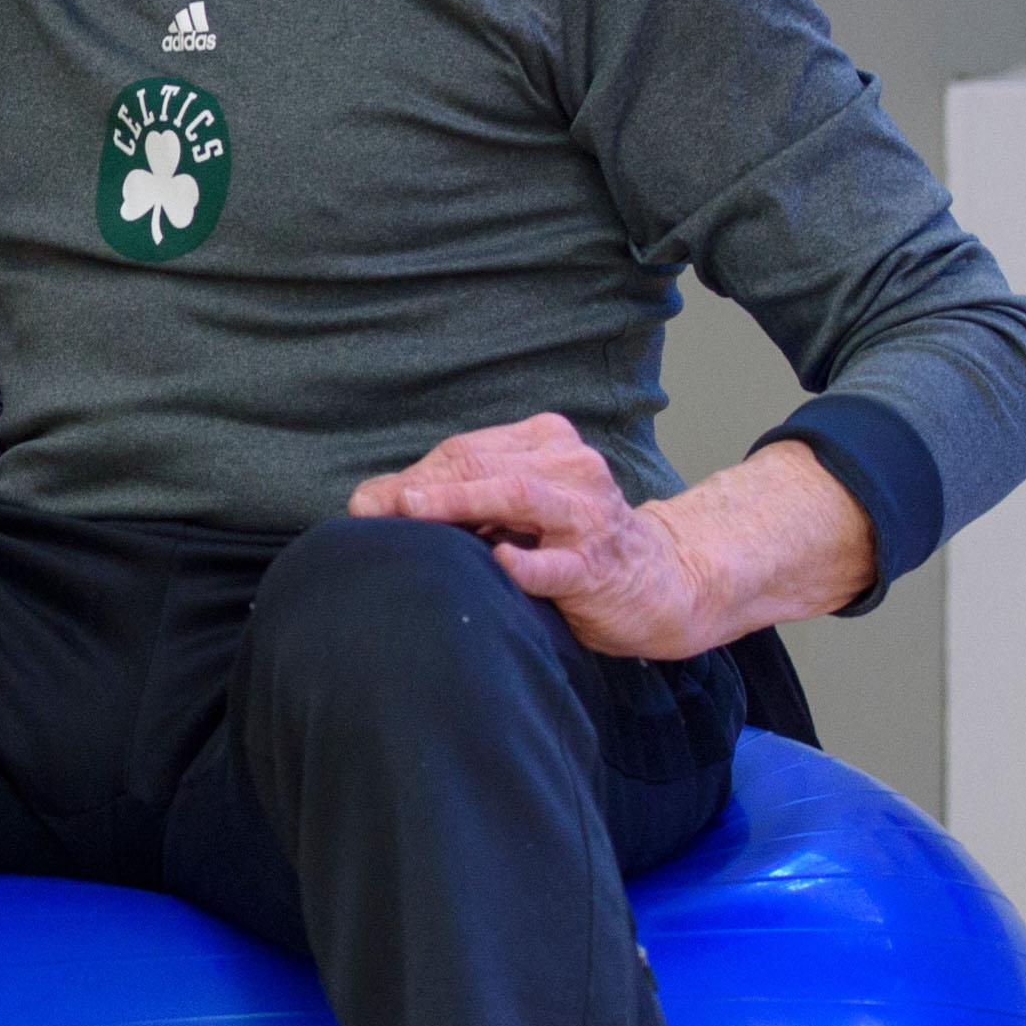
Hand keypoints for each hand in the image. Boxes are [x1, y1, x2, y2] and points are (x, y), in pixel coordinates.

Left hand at [349, 413, 728, 659]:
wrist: (659, 583)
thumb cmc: (572, 542)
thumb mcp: (516, 508)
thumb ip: (455, 496)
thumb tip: (366, 501)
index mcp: (548, 442)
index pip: (466, 450)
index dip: (412, 475)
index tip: (366, 504)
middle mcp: (571, 467)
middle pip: (482, 465)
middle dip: (422, 487)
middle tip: (371, 510)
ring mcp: (587, 515)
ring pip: (518, 496)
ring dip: (460, 503)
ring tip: (413, 511)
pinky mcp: (597, 567)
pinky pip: (557, 563)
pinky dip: (525, 562)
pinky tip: (497, 561)